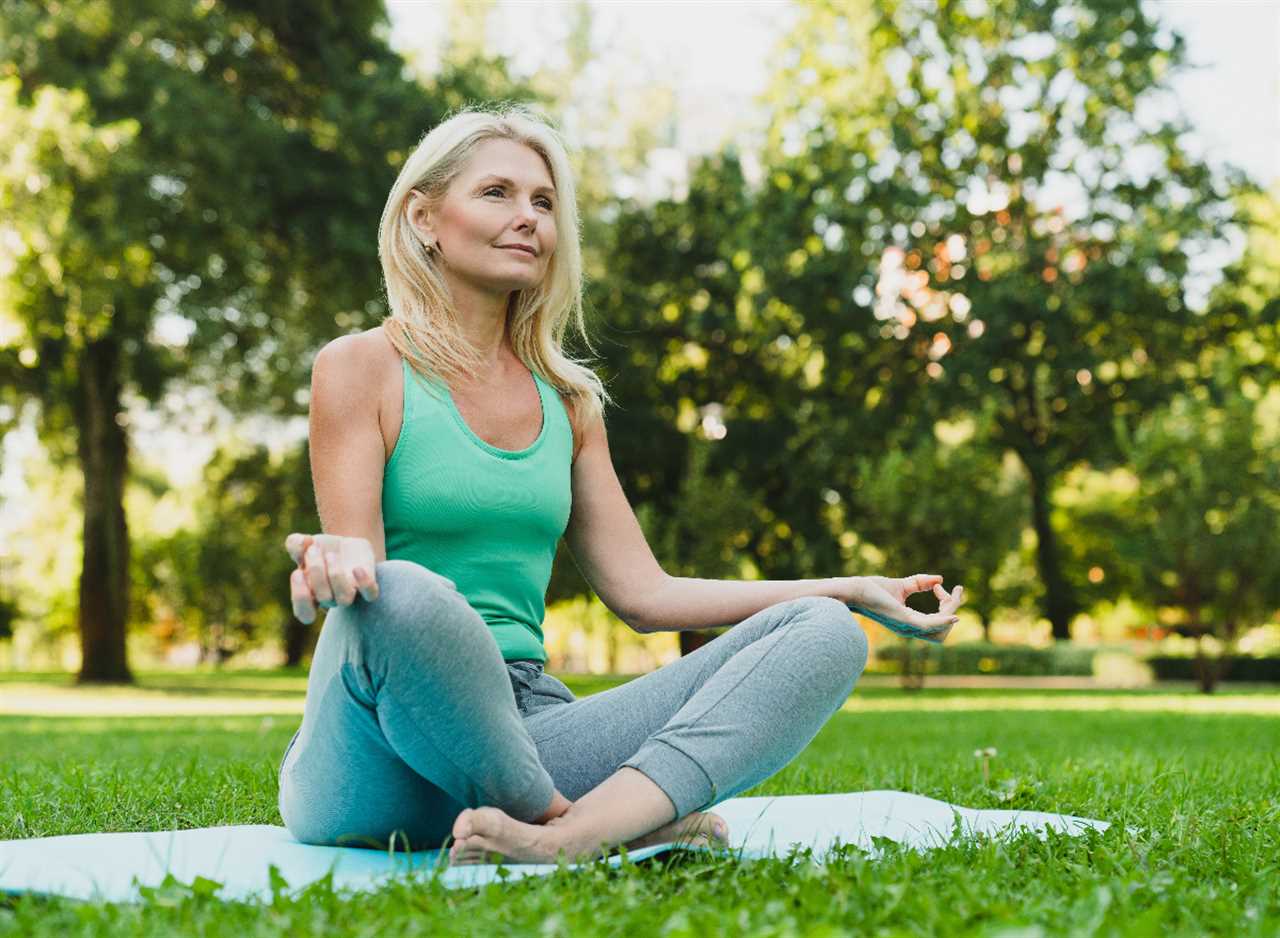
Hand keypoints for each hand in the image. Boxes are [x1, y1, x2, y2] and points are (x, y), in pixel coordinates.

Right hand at [285, 533, 379, 624]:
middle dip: (316, 571)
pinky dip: (365, 583)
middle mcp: (331, 599)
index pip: (305, 614)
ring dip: (335, 576)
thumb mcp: (305, 544)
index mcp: (312, 596)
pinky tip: (357, 568)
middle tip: (314, 550)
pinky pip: (370, 594)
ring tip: (331, 555)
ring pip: (345, 599)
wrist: (348, 544)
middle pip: (324, 598)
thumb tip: (303, 543)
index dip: (301, 597)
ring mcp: (350, 594)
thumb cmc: (321, 550)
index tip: (298, 573)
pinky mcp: (368, 586)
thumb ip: (295, 544)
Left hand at [845, 573, 963, 643]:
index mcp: (910, 623)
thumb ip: (920, 583)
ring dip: (951, 610)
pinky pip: (930, 626)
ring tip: (952, 594)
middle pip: (943, 631)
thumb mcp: (902, 586)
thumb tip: (940, 580)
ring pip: (941, 629)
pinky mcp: (904, 620)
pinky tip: (954, 614)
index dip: (947, 606)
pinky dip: (944, 621)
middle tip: (950, 591)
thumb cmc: (872, 589)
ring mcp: (908, 627)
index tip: (939, 587)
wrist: (853, 590)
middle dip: (953, 609)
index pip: (938, 623)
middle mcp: (910, 629)